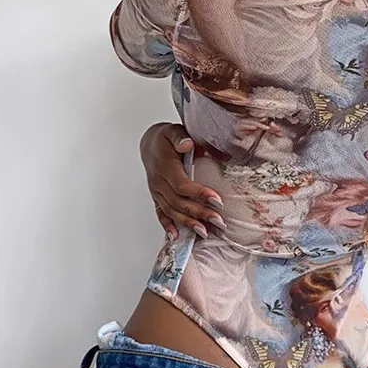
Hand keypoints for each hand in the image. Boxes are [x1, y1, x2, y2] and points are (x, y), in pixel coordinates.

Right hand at [139, 122, 225, 240]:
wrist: (149, 143)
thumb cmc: (165, 138)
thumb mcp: (173, 131)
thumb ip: (180, 137)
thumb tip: (187, 144)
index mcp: (165, 167)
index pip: (182, 184)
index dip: (199, 194)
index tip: (217, 201)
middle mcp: (159, 182)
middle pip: (179, 202)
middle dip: (200, 213)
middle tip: (219, 221)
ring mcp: (156, 191)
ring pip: (171, 211)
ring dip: (188, 223)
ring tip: (206, 232)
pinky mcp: (157, 197)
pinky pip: (160, 213)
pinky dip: (168, 225)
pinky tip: (176, 236)